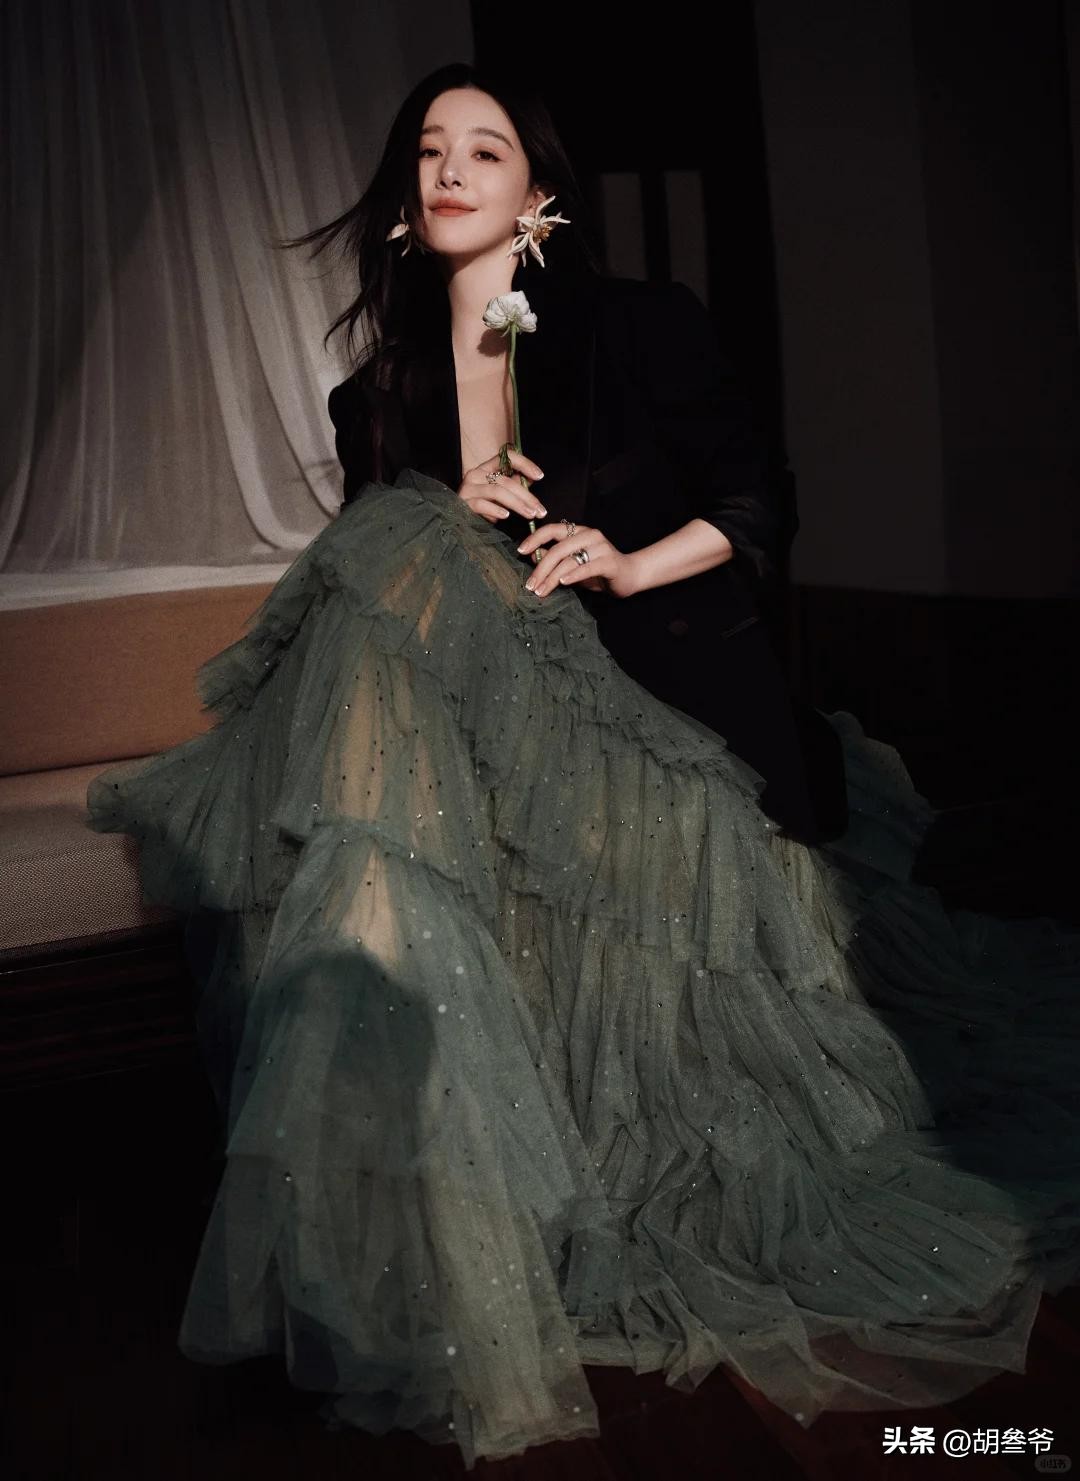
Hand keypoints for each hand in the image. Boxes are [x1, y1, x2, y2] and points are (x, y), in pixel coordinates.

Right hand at [457, 448, 547, 524]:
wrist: (458, 520)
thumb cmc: (483, 507)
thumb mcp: (500, 494)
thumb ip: (514, 484)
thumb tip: (532, 479)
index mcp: (486, 468)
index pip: (507, 457)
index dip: (525, 464)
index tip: (540, 476)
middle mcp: (476, 474)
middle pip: (506, 480)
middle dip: (526, 496)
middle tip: (540, 510)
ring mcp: (469, 488)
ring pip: (497, 492)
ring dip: (517, 504)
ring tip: (530, 514)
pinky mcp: (463, 503)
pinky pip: (482, 504)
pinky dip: (495, 510)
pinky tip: (506, 516)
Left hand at [516, 521, 638, 599]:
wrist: (630, 576)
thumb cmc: (598, 572)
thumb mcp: (573, 565)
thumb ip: (555, 561)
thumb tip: (531, 558)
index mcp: (578, 532)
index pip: (552, 529)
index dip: (534, 538)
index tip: (520, 551)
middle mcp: (589, 535)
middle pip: (557, 549)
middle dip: (540, 568)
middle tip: (530, 585)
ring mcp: (600, 547)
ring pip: (569, 560)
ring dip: (552, 577)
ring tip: (541, 591)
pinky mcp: (609, 561)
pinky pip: (587, 567)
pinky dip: (573, 575)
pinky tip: (563, 583)